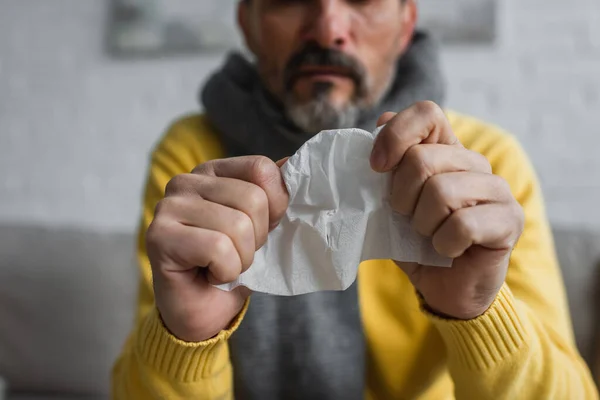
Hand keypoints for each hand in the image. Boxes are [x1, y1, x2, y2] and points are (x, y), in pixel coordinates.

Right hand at [146, 156, 288, 341]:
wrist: (201, 314)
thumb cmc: (230, 267)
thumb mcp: (261, 226)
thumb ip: (272, 195)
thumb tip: (293, 163)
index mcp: (212, 172)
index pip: (261, 169)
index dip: (275, 206)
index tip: (259, 230)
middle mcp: (186, 182)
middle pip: (253, 199)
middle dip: (256, 238)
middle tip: (235, 254)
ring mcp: (168, 207)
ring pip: (237, 225)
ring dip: (241, 259)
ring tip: (221, 266)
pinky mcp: (159, 236)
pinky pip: (218, 248)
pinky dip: (225, 271)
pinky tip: (208, 275)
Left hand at [371, 102, 523, 319]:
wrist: (444, 289)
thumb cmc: (416, 244)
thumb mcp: (389, 204)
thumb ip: (386, 168)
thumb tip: (380, 122)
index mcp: (445, 151)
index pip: (427, 113)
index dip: (396, 135)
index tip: (376, 167)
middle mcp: (473, 163)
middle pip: (423, 158)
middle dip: (400, 197)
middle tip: (406, 218)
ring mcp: (496, 189)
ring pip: (442, 191)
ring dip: (422, 224)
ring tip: (428, 236)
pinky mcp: (510, 220)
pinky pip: (462, 225)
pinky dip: (443, 245)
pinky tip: (448, 251)